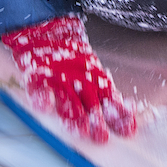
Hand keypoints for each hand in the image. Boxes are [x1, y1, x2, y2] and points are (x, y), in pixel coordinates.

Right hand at [1, 16, 136, 142]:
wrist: (48, 28)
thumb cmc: (71, 55)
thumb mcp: (93, 71)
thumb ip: (106, 94)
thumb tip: (128, 115)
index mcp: (95, 78)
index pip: (110, 99)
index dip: (118, 114)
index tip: (128, 130)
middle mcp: (79, 79)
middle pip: (90, 103)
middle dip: (96, 122)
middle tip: (102, 138)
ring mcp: (59, 76)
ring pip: (67, 98)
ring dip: (73, 116)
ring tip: (79, 131)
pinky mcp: (38, 73)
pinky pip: (38, 86)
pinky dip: (40, 96)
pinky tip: (43, 107)